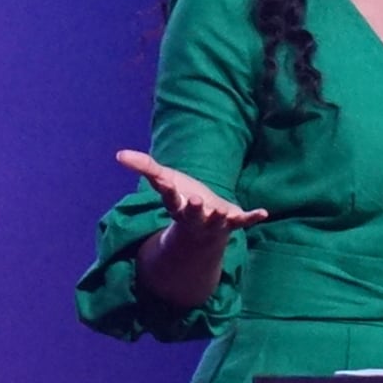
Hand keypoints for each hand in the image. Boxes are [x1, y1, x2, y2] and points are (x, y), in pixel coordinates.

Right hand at [118, 150, 268, 244]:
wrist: (202, 227)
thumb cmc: (182, 200)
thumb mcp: (164, 180)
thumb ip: (144, 167)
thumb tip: (119, 155)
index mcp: (177, 205)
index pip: (170, 197)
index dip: (167, 191)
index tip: (163, 182)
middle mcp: (194, 217)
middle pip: (193, 214)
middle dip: (194, 209)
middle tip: (195, 201)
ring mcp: (214, 221)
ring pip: (217, 221)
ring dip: (220, 216)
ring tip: (223, 211)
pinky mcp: (232, 221)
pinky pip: (243, 221)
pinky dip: (251, 217)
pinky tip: (263, 212)